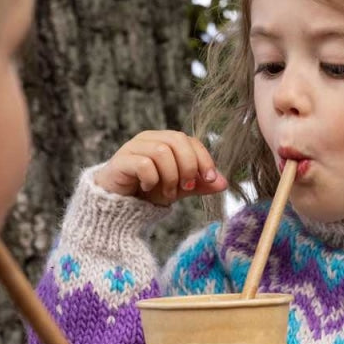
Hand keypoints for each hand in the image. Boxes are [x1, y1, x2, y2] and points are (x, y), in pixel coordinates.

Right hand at [94, 130, 227, 205]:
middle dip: (188, 166)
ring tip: (167, 192)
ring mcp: (133, 147)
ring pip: (162, 152)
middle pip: (177, 140)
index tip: (210, 179)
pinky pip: (143, 164)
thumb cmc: (150, 191)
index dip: (204, 159)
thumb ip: (201, 184)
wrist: (120, 204)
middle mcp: (150, 139)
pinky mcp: (120, 160)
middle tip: (186, 187)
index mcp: (166, 141)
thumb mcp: (181, 188)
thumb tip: (224, 183)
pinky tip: (147, 188)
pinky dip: (152, 179)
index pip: (191, 140)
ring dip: (170, 177)